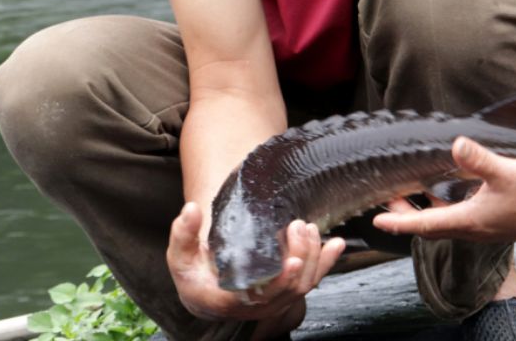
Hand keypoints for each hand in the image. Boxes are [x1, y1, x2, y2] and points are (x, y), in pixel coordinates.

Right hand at [166, 202, 345, 327]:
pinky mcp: (287, 290)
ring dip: (314, 257)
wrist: (205, 291)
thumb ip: (182, 234)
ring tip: (310, 228)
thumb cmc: (192, 273)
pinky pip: (312, 279)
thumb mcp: (180, 256)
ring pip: (305, 284)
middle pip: (290, 288)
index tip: (293, 261)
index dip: (281, 281)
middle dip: (301, 256)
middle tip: (298, 227)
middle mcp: (258, 306)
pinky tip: (336, 243)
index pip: (262, 296)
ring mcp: (276, 300)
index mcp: (231, 300)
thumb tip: (190, 210)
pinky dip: (326, 261)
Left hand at [371, 136, 515, 242]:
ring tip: (407, 195)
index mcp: (469, 220)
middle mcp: (472, 228)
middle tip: (387, 201)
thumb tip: (456, 145)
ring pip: (443, 222)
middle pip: (429, 225)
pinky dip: (443, 207)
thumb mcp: (506, 172)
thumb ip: (479, 160)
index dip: (399, 222)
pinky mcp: (491, 221)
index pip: (424, 224)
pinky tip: (444, 189)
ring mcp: (482, 226)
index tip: (376, 222)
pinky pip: (458, 217)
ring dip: (423, 211)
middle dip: (405, 216)